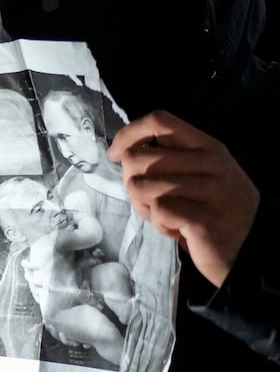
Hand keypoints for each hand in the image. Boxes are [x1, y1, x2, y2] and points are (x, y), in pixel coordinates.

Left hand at [107, 110, 259, 287]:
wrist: (255, 250)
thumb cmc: (216, 210)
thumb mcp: (202, 173)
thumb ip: (170, 157)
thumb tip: (122, 151)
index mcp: (207, 146)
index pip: (159, 121)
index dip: (128, 134)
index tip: (116, 155)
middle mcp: (211, 163)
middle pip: (138, 157)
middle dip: (132, 182)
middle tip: (153, 202)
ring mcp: (210, 190)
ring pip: (140, 186)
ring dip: (146, 207)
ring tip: (169, 216)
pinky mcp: (203, 219)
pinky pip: (157, 211)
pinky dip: (160, 225)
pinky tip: (179, 230)